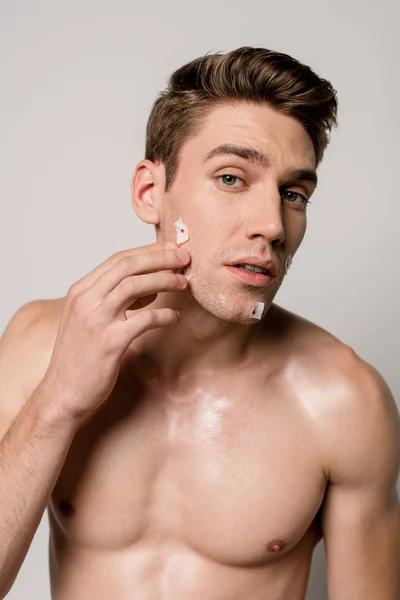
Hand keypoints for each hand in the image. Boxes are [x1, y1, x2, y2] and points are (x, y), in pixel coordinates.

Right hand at [41, 241, 189, 423]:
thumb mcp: (90, 320)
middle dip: (161, 258)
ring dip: (164, 280)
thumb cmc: (80, 358)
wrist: (62, 394)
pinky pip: (144, 320)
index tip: (171, 250)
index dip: (148, 251)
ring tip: (183, 283)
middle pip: (128, 265)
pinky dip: (164, 315)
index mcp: (80, 291)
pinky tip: (175, 318)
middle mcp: (85, 300)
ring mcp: (95, 320)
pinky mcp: (108, 342)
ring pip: (135, 285)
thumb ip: (114, 300)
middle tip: (185, 259)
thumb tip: (151, 287)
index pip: (118, 259)